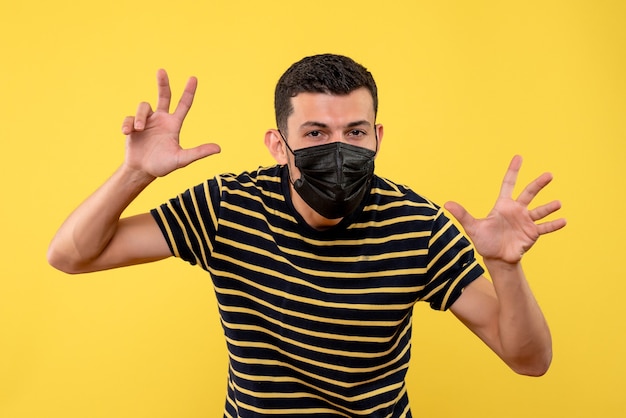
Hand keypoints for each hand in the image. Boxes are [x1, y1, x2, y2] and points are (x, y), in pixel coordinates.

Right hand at [121, 69, 220, 177]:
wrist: (142, 171)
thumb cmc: (163, 165)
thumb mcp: (181, 159)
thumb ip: (198, 153)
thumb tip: (219, 149)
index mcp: (174, 124)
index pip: (184, 104)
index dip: (189, 91)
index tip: (193, 78)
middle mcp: (161, 119)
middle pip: (164, 95)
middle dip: (163, 83)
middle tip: (162, 71)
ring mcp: (147, 121)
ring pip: (144, 107)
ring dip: (141, 117)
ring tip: (139, 130)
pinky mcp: (133, 125)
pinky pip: (129, 118)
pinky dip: (128, 124)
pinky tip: (128, 133)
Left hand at [444, 155, 565, 263]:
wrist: (496, 258)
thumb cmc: (484, 241)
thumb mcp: (473, 227)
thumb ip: (462, 215)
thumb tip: (446, 204)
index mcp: (503, 205)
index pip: (508, 184)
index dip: (513, 171)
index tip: (519, 157)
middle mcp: (517, 210)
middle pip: (529, 193)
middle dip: (538, 184)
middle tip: (549, 174)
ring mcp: (526, 221)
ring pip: (540, 210)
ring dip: (549, 207)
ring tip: (558, 203)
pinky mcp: (532, 233)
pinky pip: (545, 228)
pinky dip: (553, 225)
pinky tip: (564, 221)